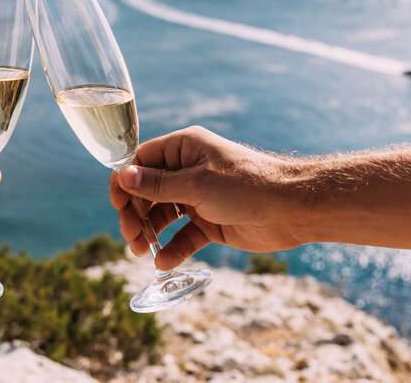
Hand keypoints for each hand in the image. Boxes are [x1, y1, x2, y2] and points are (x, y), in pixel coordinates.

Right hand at [109, 126, 306, 269]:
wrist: (292, 210)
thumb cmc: (247, 186)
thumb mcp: (197, 185)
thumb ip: (158, 185)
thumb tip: (124, 177)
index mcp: (184, 148)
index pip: (141, 161)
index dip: (125, 182)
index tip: (117, 205)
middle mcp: (188, 170)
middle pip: (147, 191)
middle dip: (135, 213)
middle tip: (131, 235)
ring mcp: (198, 197)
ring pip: (163, 214)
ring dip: (149, 232)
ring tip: (140, 251)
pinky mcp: (209, 221)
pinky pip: (183, 235)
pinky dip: (173, 248)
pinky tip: (164, 261)